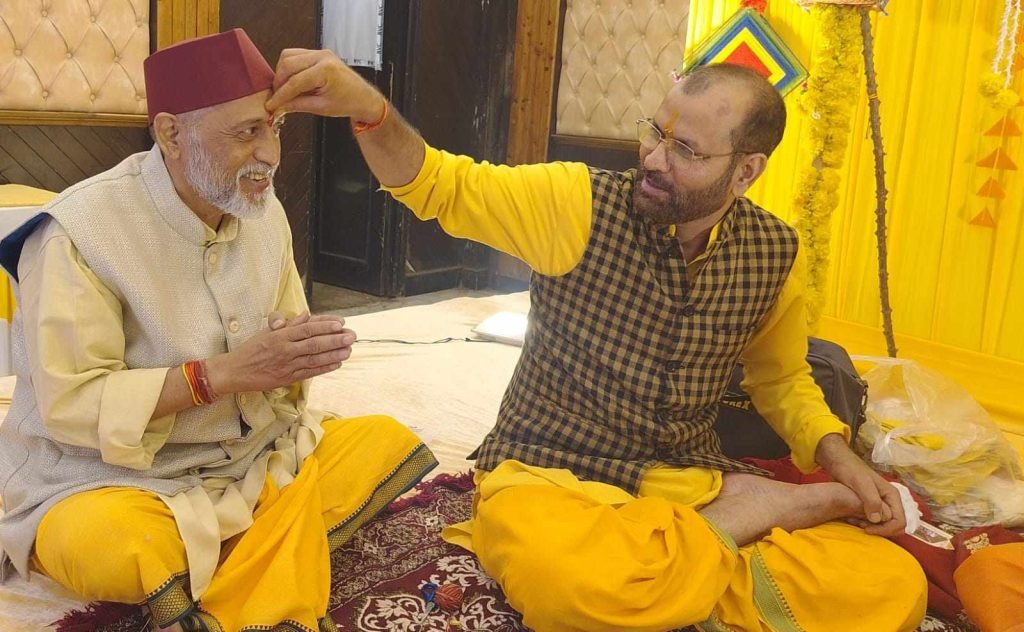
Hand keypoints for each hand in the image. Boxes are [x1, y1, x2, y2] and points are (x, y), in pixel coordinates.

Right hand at [207, 314, 355, 393]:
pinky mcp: (287, 378)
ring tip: (348, 350)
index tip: (340, 323)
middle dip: (335, 340)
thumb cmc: (251, 349)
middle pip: (314, 343)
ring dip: (334, 354)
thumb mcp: (267, 332)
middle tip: (351, 336)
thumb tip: (305, 316)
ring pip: (314, 359)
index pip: (307, 328)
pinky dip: (324, 368)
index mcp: (280, 335)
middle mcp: (285, 349)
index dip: (325, 326)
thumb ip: (288, 324)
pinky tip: (336, 364)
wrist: (234, 371)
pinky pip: (309, 372)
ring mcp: (287, 365)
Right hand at [265, 48, 384, 121]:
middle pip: (288, 64)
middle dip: (279, 82)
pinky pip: (296, 55)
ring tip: (284, 90)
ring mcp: (320, 53)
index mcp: (325, 70)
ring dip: (282, 73)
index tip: (271, 104)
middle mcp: (322, 57)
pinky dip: (290, 67)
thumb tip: (278, 107)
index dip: (280, 94)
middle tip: (276, 98)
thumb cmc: (348, 102)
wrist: (363, 98)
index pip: (295, 81)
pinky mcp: (319, 53)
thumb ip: (297, 105)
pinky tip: (292, 81)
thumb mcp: (321, 108)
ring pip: (289, 56)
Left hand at [815, 433, 905, 536]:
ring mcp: (882, 504)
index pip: (900, 521)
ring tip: (856, 523)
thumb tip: (877, 519)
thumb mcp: (861, 484)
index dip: (886, 529)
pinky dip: (866, 524)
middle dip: (880, 530)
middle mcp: (890, 501)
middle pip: (895, 525)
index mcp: (892, 496)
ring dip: (873, 528)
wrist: (840, 464)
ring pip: (884, 524)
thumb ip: (871, 500)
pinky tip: (854, 520)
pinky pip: (875, 521)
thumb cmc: (851, 471)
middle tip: (862, 527)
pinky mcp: (872, 506)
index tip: (867, 529)